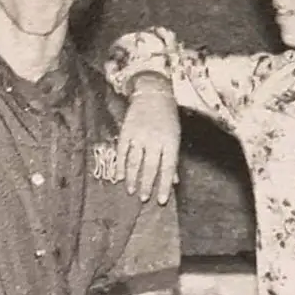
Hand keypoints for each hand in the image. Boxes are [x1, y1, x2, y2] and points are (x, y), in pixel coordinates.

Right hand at [116, 74, 179, 203]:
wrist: (153, 93)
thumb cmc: (167, 117)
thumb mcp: (175, 136)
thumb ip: (173, 159)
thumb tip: (173, 182)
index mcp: (170, 141)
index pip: (168, 168)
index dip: (164, 186)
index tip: (160, 201)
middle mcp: (155, 139)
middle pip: (150, 167)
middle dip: (146, 185)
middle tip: (143, 199)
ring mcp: (139, 135)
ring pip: (134, 161)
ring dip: (132, 178)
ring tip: (131, 191)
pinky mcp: (126, 131)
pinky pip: (122, 152)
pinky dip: (120, 166)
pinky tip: (119, 177)